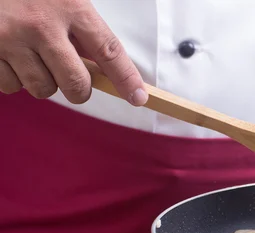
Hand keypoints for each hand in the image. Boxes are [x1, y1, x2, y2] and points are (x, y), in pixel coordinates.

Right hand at [0, 0, 147, 105]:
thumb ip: (82, 28)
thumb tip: (103, 68)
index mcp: (69, 6)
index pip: (108, 50)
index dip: (126, 78)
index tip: (138, 97)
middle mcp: (41, 24)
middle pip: (75, 84)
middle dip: (78, 89)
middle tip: (73, 80)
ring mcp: (10, 39)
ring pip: (42, 89)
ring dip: (42, 81)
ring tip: (31, 56)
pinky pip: (10, 86)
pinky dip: (12, 78)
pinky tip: (9, 55)